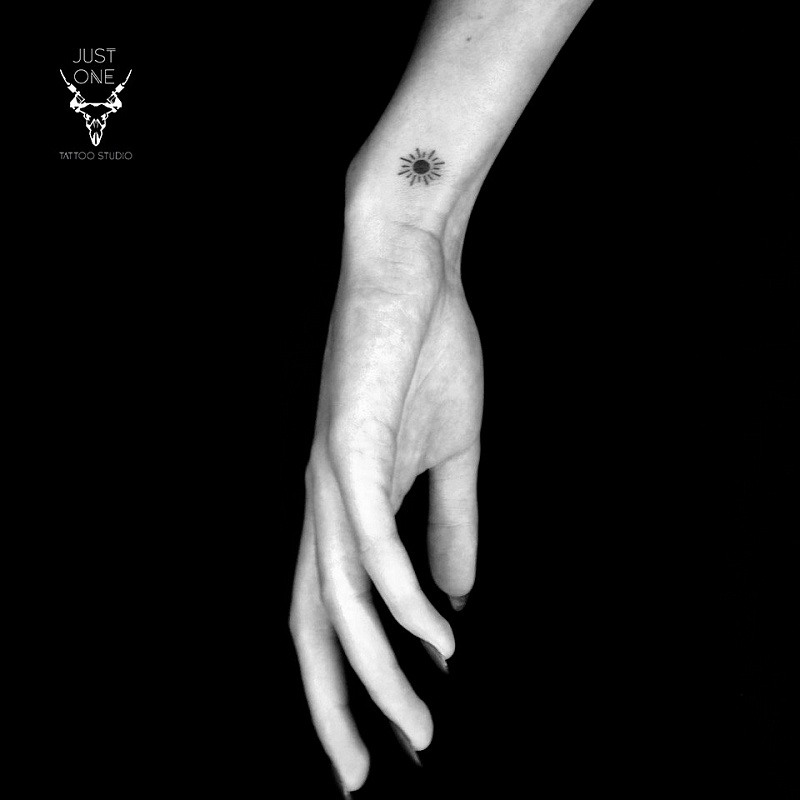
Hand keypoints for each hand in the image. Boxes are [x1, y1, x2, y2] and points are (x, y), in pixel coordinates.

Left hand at [289, 217, 482, 792]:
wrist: (409, 268)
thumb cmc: (427, 353)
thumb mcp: (450, 453)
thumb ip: (451, 522)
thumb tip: (455, 593)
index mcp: (343, 506)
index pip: (333, 610)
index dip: (346, 676)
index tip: (379, 734)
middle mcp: (321, 504)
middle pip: (312, 625)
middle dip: (332, 706)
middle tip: (362, 777)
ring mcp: (329, 478)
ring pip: (339, 600)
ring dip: (377, 671)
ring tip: (420, 729)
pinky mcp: (348, 447)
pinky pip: (370, 542)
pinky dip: (402, 600)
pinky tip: (439, 638)